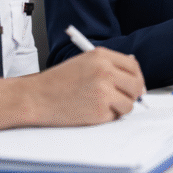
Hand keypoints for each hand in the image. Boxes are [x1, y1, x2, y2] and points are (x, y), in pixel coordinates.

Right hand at [29, 47, 145, 125]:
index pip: (133, 65)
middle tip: (125, 98)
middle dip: (134, 94)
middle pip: (137, 85)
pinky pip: (116, 116)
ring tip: (101, 105)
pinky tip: (91, 111)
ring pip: (129, 103)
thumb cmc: (57, 82)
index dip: (136, 77)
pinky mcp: (100, 110)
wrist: (36, 97)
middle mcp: (105, 71)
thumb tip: (133, 78)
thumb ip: (108, 66)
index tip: (135, 85)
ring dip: (120, 107)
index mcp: (101, 56)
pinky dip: (108, 117)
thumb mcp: (84, 63)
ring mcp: (103, 91)